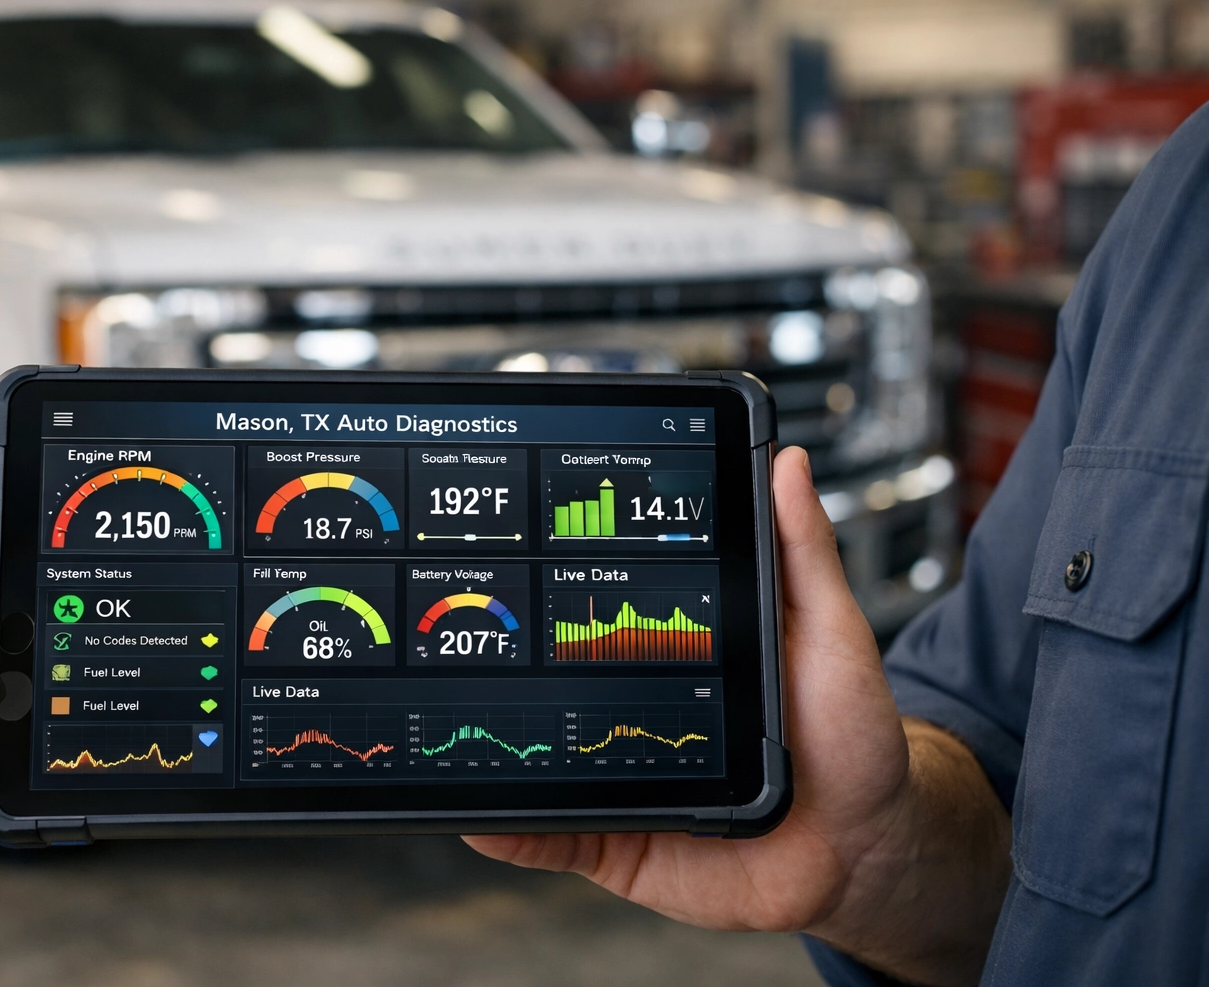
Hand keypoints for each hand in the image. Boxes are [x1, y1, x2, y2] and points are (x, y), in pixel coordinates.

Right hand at [464, 447, 1009, 986]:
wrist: (866, 849)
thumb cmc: (851, 736)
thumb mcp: (831, 631)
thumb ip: (802, 553)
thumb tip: (785, 463)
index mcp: (676, 650)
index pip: (604, 608)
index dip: (557, 588)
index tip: (519, 556)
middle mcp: (637, 706)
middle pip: (554, 681)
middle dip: (507, 664)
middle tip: (465, 643)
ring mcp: (620, 773)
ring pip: (541, 757)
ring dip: (494, 744)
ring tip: (446, 727)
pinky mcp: (620, 840)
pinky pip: (554, 837)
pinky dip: (512, 832)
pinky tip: (482, 818)